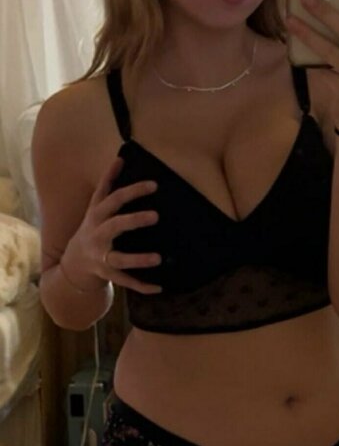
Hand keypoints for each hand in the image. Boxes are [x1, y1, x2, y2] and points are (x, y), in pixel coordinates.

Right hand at [61, 157, 162, 294]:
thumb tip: (119, 158)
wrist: (72, 264)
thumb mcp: (96, 207)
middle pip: (115, 225)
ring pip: (119, 259)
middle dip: (134, 221)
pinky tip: (159, 287)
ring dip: (138, 259)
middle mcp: (97, 234)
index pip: (112, 198)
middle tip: (156, 216)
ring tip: (158, 258)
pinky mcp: (106, 274)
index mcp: (96, 215)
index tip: (153, 185)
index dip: (132, 191)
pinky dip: (141, 285)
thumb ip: (107, 184)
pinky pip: (125, 281)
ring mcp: (100, 256)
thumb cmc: (92, 228)